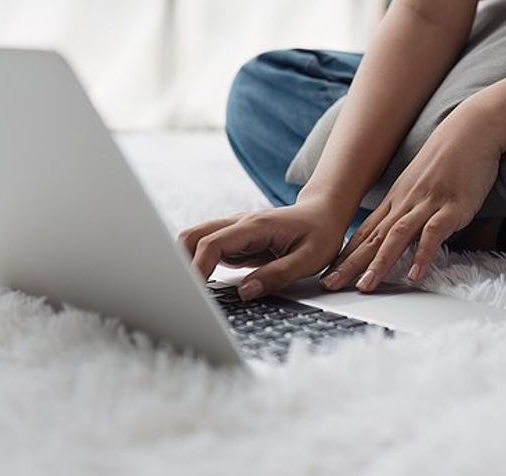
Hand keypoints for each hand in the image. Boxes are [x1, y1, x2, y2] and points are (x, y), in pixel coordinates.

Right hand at [177, 196, 350, 299]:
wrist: (324, 212)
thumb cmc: (321, 233)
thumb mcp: (310, 259)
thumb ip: (278, 275)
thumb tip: (246, 292)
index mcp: (255, 226)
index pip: (213, 244)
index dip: (198, 268)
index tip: (193, 293)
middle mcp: (239, 225)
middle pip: (193, 237)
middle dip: (180, 263)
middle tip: (181, 293)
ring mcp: (235, 232)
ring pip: (196, 241)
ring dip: (186, 263)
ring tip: (188, 292)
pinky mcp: (236, 242)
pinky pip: (208, 250)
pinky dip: (198, 266)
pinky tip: (201, 288)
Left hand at [321, 103, 502, 291]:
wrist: (471, 130)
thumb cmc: (449, 158)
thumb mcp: (421, 184)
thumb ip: (410, 210)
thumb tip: (403, 236)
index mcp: (397, 199)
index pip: (365, 232)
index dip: (346, 254)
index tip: (328, 272)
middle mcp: (406, 202)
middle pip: (373, 238)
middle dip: (350, 264)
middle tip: (330, 285)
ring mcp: (427, 204)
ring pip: (397, 236)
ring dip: (379, 263)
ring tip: (366, 286)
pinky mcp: (451, 207)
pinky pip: (433, 233)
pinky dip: (422, 255)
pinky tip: (415, 274)